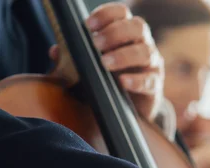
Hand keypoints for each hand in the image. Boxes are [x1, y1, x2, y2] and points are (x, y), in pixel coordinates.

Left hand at [50, 3, 163, 120]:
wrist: (130, 110)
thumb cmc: (110, 82)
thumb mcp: (91, 68)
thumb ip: (74, 58)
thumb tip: (54, 52)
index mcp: (127, 33)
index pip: (121, 13)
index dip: (106, 14)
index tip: (88, 24)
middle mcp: (143, 44)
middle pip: (137, 27)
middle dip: (115, 33)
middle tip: (96, 44)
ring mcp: (152, 64)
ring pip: (145, 52)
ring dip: (123, 55)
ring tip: (105, 63)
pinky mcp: (155, 85)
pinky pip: (149, 80)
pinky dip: (136, 81)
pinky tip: (123, 82)